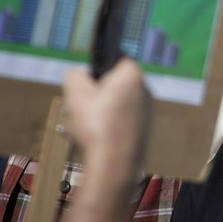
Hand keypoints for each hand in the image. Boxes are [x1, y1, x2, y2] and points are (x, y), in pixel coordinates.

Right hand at [62, 60, 150, 180]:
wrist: (114, 164)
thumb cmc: (96, 125)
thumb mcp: (75, 93)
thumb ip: (75, 76)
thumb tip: (79, 75)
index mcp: (133, 74)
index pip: (117, 58)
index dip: (99, 68)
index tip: (87, 83)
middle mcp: (145, 89)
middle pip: (114, 84)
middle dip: (95, 95)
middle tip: (78, 108)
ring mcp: (147, 110)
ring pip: (115, 104)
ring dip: (98, 113)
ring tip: (81, 127)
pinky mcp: (144, 128)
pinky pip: (121, 121)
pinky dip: (108, 127)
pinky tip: (93, 139)